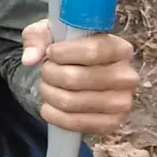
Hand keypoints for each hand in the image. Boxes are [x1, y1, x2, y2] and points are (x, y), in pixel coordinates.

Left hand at [21, 19, 137, 134]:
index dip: (64, 53)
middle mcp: (127, 76)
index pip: (94, 51)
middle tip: (45, 70)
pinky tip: (49, 107)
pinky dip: (54, 116)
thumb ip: (37, 38)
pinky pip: (76, 123)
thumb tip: (30, 59)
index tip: (50, 52)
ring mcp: (122, 102)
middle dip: (50, 73)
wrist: (75, 72)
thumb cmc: (65, 48)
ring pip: (71, 101)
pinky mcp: (112, 123)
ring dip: (49, 93)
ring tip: (47, 86)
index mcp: (119, 48)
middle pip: (76, 78)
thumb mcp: (49, 32)